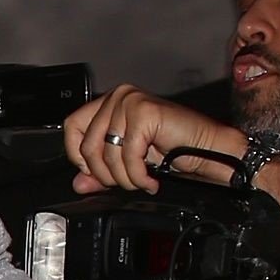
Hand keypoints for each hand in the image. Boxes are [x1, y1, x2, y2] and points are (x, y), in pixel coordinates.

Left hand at [65, 83, 237, 193]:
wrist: (208, 150)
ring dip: (125, 178)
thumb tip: (78, 183)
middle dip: (105, 174)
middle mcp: (118, 96)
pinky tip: (151, 179)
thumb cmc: (174, 150)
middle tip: (127, 181)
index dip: (78, 157)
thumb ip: (100, 171)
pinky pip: (128, 154)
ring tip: (142, 180)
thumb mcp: (127, 163)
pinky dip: (138, 175)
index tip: (96, 173)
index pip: (71, 127)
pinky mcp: (145, 112)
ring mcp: (131, 101)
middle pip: (87, 145)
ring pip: (107, 154)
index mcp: (109, 102)